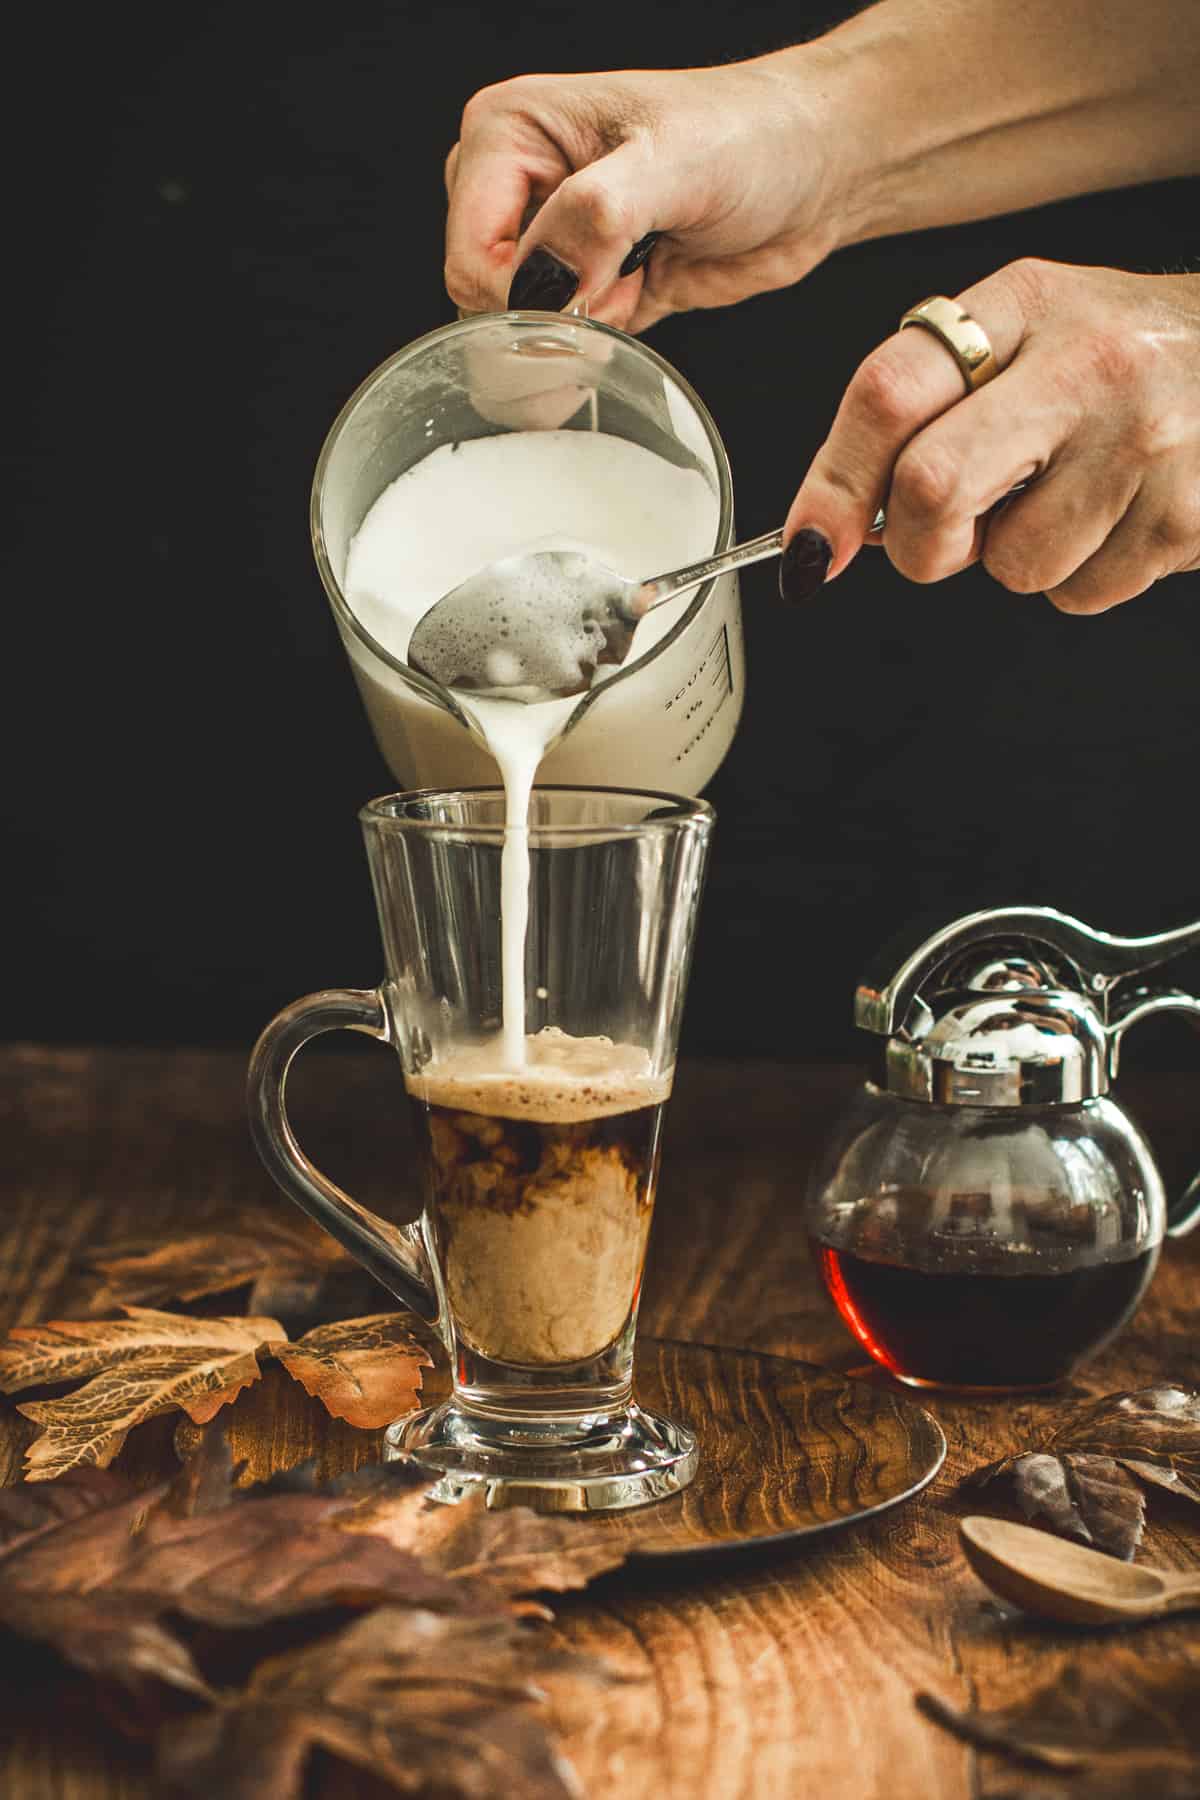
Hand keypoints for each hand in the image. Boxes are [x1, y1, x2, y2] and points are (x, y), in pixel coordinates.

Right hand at [444, 59, 844, 330]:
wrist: (818, 169)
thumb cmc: (753, 135)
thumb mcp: (674, 164)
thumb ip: (597, 218)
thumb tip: (543, 283)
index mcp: (509, 132)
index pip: (469, 254)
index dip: (519, 299)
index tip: (588, 297)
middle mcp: (518, 186)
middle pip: (484, 299)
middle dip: (550, 319)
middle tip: (621, 283)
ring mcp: (550, 241)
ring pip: (522, 330)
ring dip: (579, 333)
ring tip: (639, 279)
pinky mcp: (589, 287)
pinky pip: (566, 345)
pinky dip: (602, 343)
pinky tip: (645, 296)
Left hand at [782, 260, 1199, 612]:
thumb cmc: (1128, 362)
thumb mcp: (1034, 335)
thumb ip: (935, 408)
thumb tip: (837, 529)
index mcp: (1025, 303)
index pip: (891, 390)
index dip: (833, 482)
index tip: (811, 547)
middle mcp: (1087, 362)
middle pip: (933, 486)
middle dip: (919, 544)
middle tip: (947, 540)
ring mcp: (1144, 440)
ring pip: (1013, 565)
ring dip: (1020, 559)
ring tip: (1075, 498)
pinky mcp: (1186, 515)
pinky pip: (1080, 594)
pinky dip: (1084, 576)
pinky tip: (1123, 516)